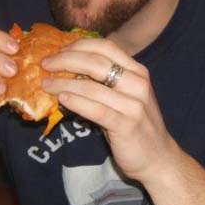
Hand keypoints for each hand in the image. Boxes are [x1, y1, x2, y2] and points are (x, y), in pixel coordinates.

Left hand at [41, 38, 179, 182]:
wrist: (159, 158)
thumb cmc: (137, 125)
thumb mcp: (127, 96)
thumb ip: (107, 81)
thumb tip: (70, 68)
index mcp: (138, 72)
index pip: (106, 47)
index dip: (79, 46)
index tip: (58, 51)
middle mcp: (138, 84)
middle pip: (96, 62)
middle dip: (66, 60)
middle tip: (46, 65)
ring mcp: (134, 105)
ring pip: (92, 86)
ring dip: (64, 83)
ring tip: (46, 85)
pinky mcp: (126, 125)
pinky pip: (96, 110)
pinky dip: (77, 101)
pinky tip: (62, 99)